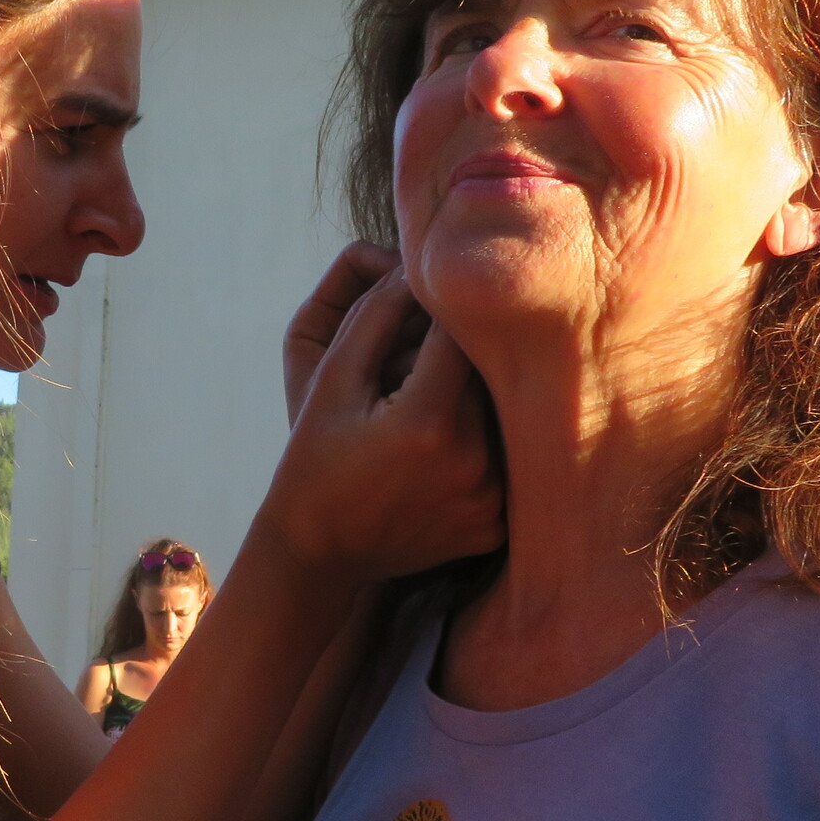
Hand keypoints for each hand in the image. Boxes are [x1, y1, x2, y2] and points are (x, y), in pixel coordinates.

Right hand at [262, 254, 501, 579]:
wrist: (320, 554)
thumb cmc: (315, 460)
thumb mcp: (330, 382)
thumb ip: (373, 318)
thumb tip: (414, 265)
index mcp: (429, 420)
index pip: (464, 334)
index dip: (447, 314)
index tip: (432, 310)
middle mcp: (472, 461)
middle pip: (492, 374)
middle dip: (466, 356)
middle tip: (428, 360)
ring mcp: (489, 498)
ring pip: (504, 416)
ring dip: (480, 399)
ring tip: (432, 408)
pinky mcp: (496, 524)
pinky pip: (505, 463)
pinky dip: (484, 448)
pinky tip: (444, 455)